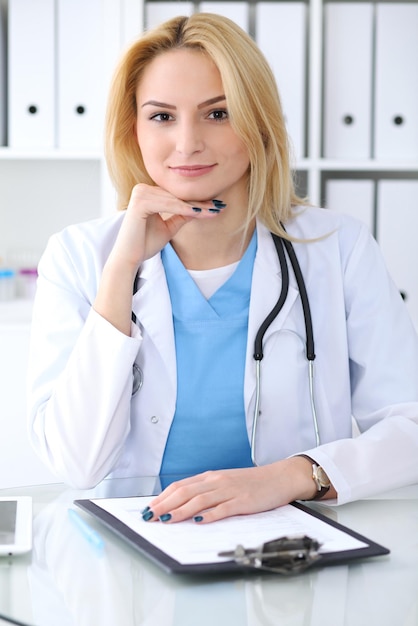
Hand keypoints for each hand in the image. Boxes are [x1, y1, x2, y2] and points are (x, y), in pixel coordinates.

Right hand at [94, 183, 221, 333]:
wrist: (129, 258)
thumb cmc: (145, 244)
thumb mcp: (168, 228)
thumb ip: (181, 216)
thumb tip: (200, 209)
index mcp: (148, 193)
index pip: (177, 197)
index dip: (197, 202)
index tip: (216, 206)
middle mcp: (143, 189)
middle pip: (178, 196)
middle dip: (200, 203)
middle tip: (220, 207)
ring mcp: (140, 193)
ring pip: (175, 200)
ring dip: (196, 206)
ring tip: (214, 211)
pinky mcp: (139, 201)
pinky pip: (168, 204)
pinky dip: (184, 209)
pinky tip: (199, 213)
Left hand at [142, 457, 320, 523]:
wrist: (280, 477)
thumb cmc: (252, 483)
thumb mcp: (226, 482)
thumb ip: (207, 491)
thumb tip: (183, 505)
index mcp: (211, 477)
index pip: (180, 486)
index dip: (162, 497)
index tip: (149, 508)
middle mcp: (217, 481)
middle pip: (185, 492)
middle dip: (165, 505)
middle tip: (150, 516)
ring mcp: (230, 491)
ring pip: (200, 500)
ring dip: (181, 511)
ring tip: (166, 520)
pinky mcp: (243, 501)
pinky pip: (223, 508)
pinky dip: (209, 515)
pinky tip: (198, 521)